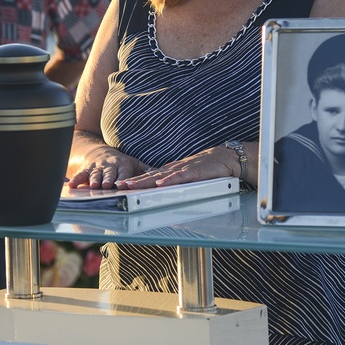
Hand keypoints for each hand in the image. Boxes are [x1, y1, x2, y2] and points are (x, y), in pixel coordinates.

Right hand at [67, 147, 149, 188]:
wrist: (99, 153)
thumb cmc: (120, 163)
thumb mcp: (135, 164)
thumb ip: (147, 171)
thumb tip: (163, 177)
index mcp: (123, 165)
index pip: (125, 172)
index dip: (124, 178)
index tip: (123, 184)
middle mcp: (110, 166)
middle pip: (109, 173)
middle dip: (108, 178)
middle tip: (107, 185)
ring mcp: (97, 167)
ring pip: (95, 173)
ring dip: (94, 179)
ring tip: (93, 185)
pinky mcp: (86, 169)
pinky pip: (81, 174)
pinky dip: (76, 179)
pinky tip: (72, 185)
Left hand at [113, 146, 238, 188]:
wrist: (225, 158)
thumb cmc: (207, 167)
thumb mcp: (186, 175)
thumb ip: (174, 180)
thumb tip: (161, 186)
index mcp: (172, 171)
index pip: (150, 176)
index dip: (135, 180)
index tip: (121, 184)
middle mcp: (174, 169)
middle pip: (150, 176)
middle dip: (134, 181)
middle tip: (119, 185)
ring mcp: (184, 169)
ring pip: (161, 176)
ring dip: (145, 181)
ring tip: (131, 185)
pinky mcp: (195, 172)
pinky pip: (180, 177)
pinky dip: (169, 180)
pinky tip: (160, 183)